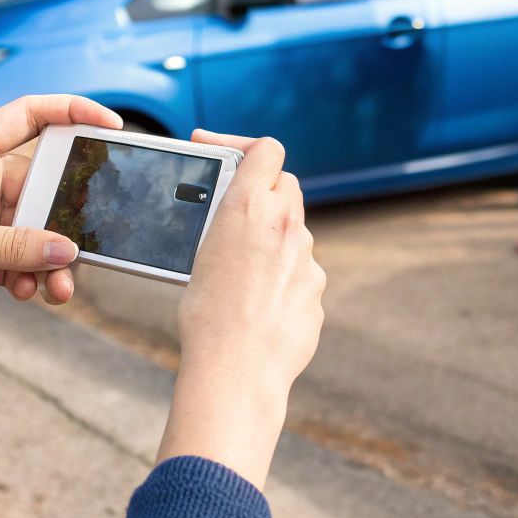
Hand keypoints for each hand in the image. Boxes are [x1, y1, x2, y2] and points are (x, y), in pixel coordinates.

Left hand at [0, 95, 121, 363]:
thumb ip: (11, 244)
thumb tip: (67, 250)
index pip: (28, 116)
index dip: (71, 111)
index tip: (110, 124)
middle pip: (44, 188)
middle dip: (67, 221)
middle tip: (84, 246)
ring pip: (38, 232)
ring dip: (50, 260)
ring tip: (56, 288)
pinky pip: (23, 259)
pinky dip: (31, 276)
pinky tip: (25, 293)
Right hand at [156, 130, 324, 488]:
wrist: (237, 371)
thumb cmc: (206, 317)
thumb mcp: (199, 256)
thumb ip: (227, 225)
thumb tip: (238, 218)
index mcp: (248, 207)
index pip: (266, 150)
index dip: (246, 147)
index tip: (222, 152)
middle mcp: (286, 225)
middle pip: (286, 186)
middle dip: (264, 193)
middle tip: (238, 210)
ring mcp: (307, 259)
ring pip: (295, 233)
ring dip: (273, 241)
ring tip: (240, 272)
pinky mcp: (317, 291)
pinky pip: (301, 274)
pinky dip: (283, 280)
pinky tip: (258, 304)